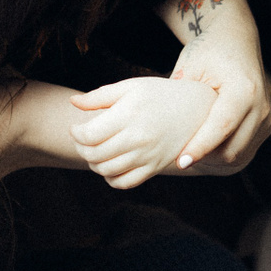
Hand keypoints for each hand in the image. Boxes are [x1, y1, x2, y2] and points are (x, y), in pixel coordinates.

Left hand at [69, 76, 216, 188]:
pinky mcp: (155, 168)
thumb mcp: (131, 87)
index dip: (76, 133)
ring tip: (94, 150)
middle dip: (81, 148)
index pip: (89, 135)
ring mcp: (147, 155)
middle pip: (95, 154)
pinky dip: (110, 178)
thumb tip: (73, 102)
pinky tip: (109, 165)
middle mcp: (138, 138)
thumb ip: (99, 96)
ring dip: (93, 163)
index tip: (76, 127)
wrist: (198, 109)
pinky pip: (125, 183)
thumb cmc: (160, 94)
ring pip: (107, 171)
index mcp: (129, 114)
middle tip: (82, 139)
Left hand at [170, 35, 270, 170]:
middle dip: (204, 159)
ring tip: (187, 156)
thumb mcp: (189, 68)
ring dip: (213, 162)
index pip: (221, 127)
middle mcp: (260, 107)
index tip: (180, 162)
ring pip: (238, 156)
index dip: (200, 147)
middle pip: (232, 149)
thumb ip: (179, 98)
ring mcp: (266, 119)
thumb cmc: (207, 52)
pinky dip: (223, 157)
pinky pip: (244, 152)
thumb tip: (156, 128)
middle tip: (176, 160)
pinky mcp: (265, 126)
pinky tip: (203, 153)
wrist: (235, 41)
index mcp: (243, 90)